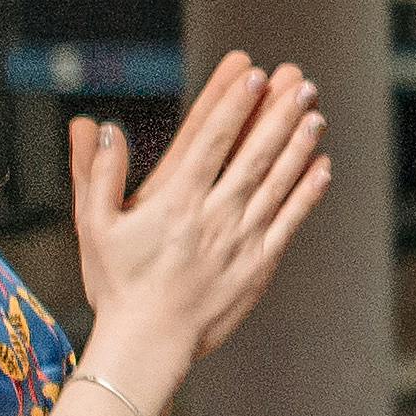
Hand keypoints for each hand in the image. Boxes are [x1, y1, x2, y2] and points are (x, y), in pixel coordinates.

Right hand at [69, 52, 330, 403]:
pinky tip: (322, 165)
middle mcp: (212, 215)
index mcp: (174, 201)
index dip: (231, 103)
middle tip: (297, 78)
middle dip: (276, 113)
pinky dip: (308, 192)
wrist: (148, 343)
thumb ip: (95, 173)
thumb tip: (97, 125)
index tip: (249, 71)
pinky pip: (289, 221)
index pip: (208, 140)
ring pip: (277, 182)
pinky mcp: (259, 265)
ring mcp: (240, 240)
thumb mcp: (93, 226)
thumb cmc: (117, 283)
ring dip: (298, 144)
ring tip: (315, 111)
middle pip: (252, 154)